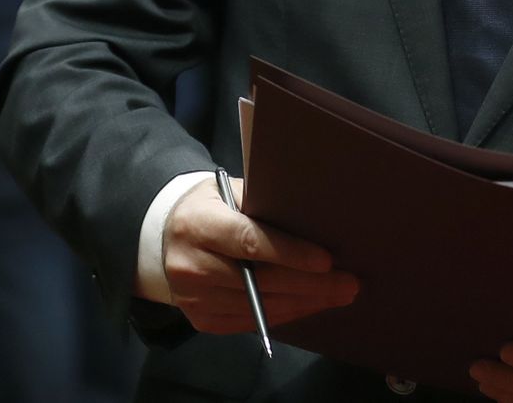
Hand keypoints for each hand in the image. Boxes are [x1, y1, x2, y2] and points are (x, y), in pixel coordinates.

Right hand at [162, 176, 359, 335]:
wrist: (162, 237)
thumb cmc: (210, 205)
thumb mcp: (229, 191)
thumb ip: (262, 205)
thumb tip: (314, 220)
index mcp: (198, 225)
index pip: (250, 241)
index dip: (291, 253)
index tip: (327, 261)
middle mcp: (190, 266)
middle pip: (260, 281)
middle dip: (310, 284)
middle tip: (349, 282)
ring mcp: (193, 298)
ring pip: (259, 306)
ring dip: (304, 303)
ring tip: (339, 294)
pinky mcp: (200, 320)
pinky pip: (250, 322)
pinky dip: (284, 314)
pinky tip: (309, 305)